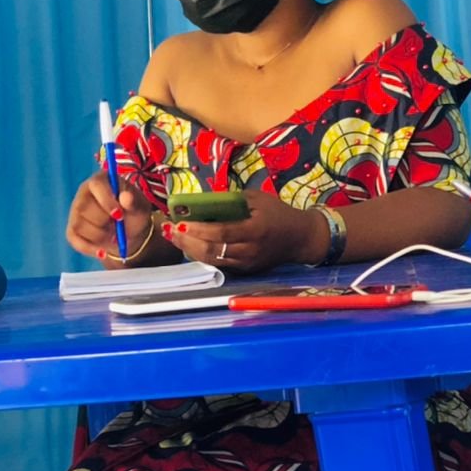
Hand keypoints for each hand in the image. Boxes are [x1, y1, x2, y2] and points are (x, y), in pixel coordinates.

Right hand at [65, 172, 156, 266]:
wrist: (129, 233)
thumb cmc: (134, 214)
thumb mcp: (140, 207)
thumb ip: (134, 202)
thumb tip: (126, 197)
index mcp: (101, 180)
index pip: (96, 185)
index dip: (106, 201)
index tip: (119, 215)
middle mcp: (84, 193)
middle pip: (84, 207)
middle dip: (104, 222)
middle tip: (118, 228)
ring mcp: (76, 211)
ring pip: (79, 225)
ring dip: (99, 236)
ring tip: (113, 236)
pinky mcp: (72, 229)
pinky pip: (75, 240)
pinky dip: (90, 248)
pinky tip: (102, 251)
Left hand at [163, 190, 327, 274]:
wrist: (301, 238)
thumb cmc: (279, 213)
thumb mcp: (258, 199)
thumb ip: (232, 200)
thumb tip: (204, 200)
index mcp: (255, 230)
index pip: (222, 233)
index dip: (199, 229)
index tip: (179, 222)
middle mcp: (250, 250)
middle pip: (213, 251)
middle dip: (187, 241)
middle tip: (169, 230)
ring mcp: (247, 263)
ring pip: (213, 261)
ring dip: (190, 250)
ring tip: (173, 237)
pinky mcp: (245, 270)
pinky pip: (219, 264)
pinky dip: (202, 256)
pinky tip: (189, 246)